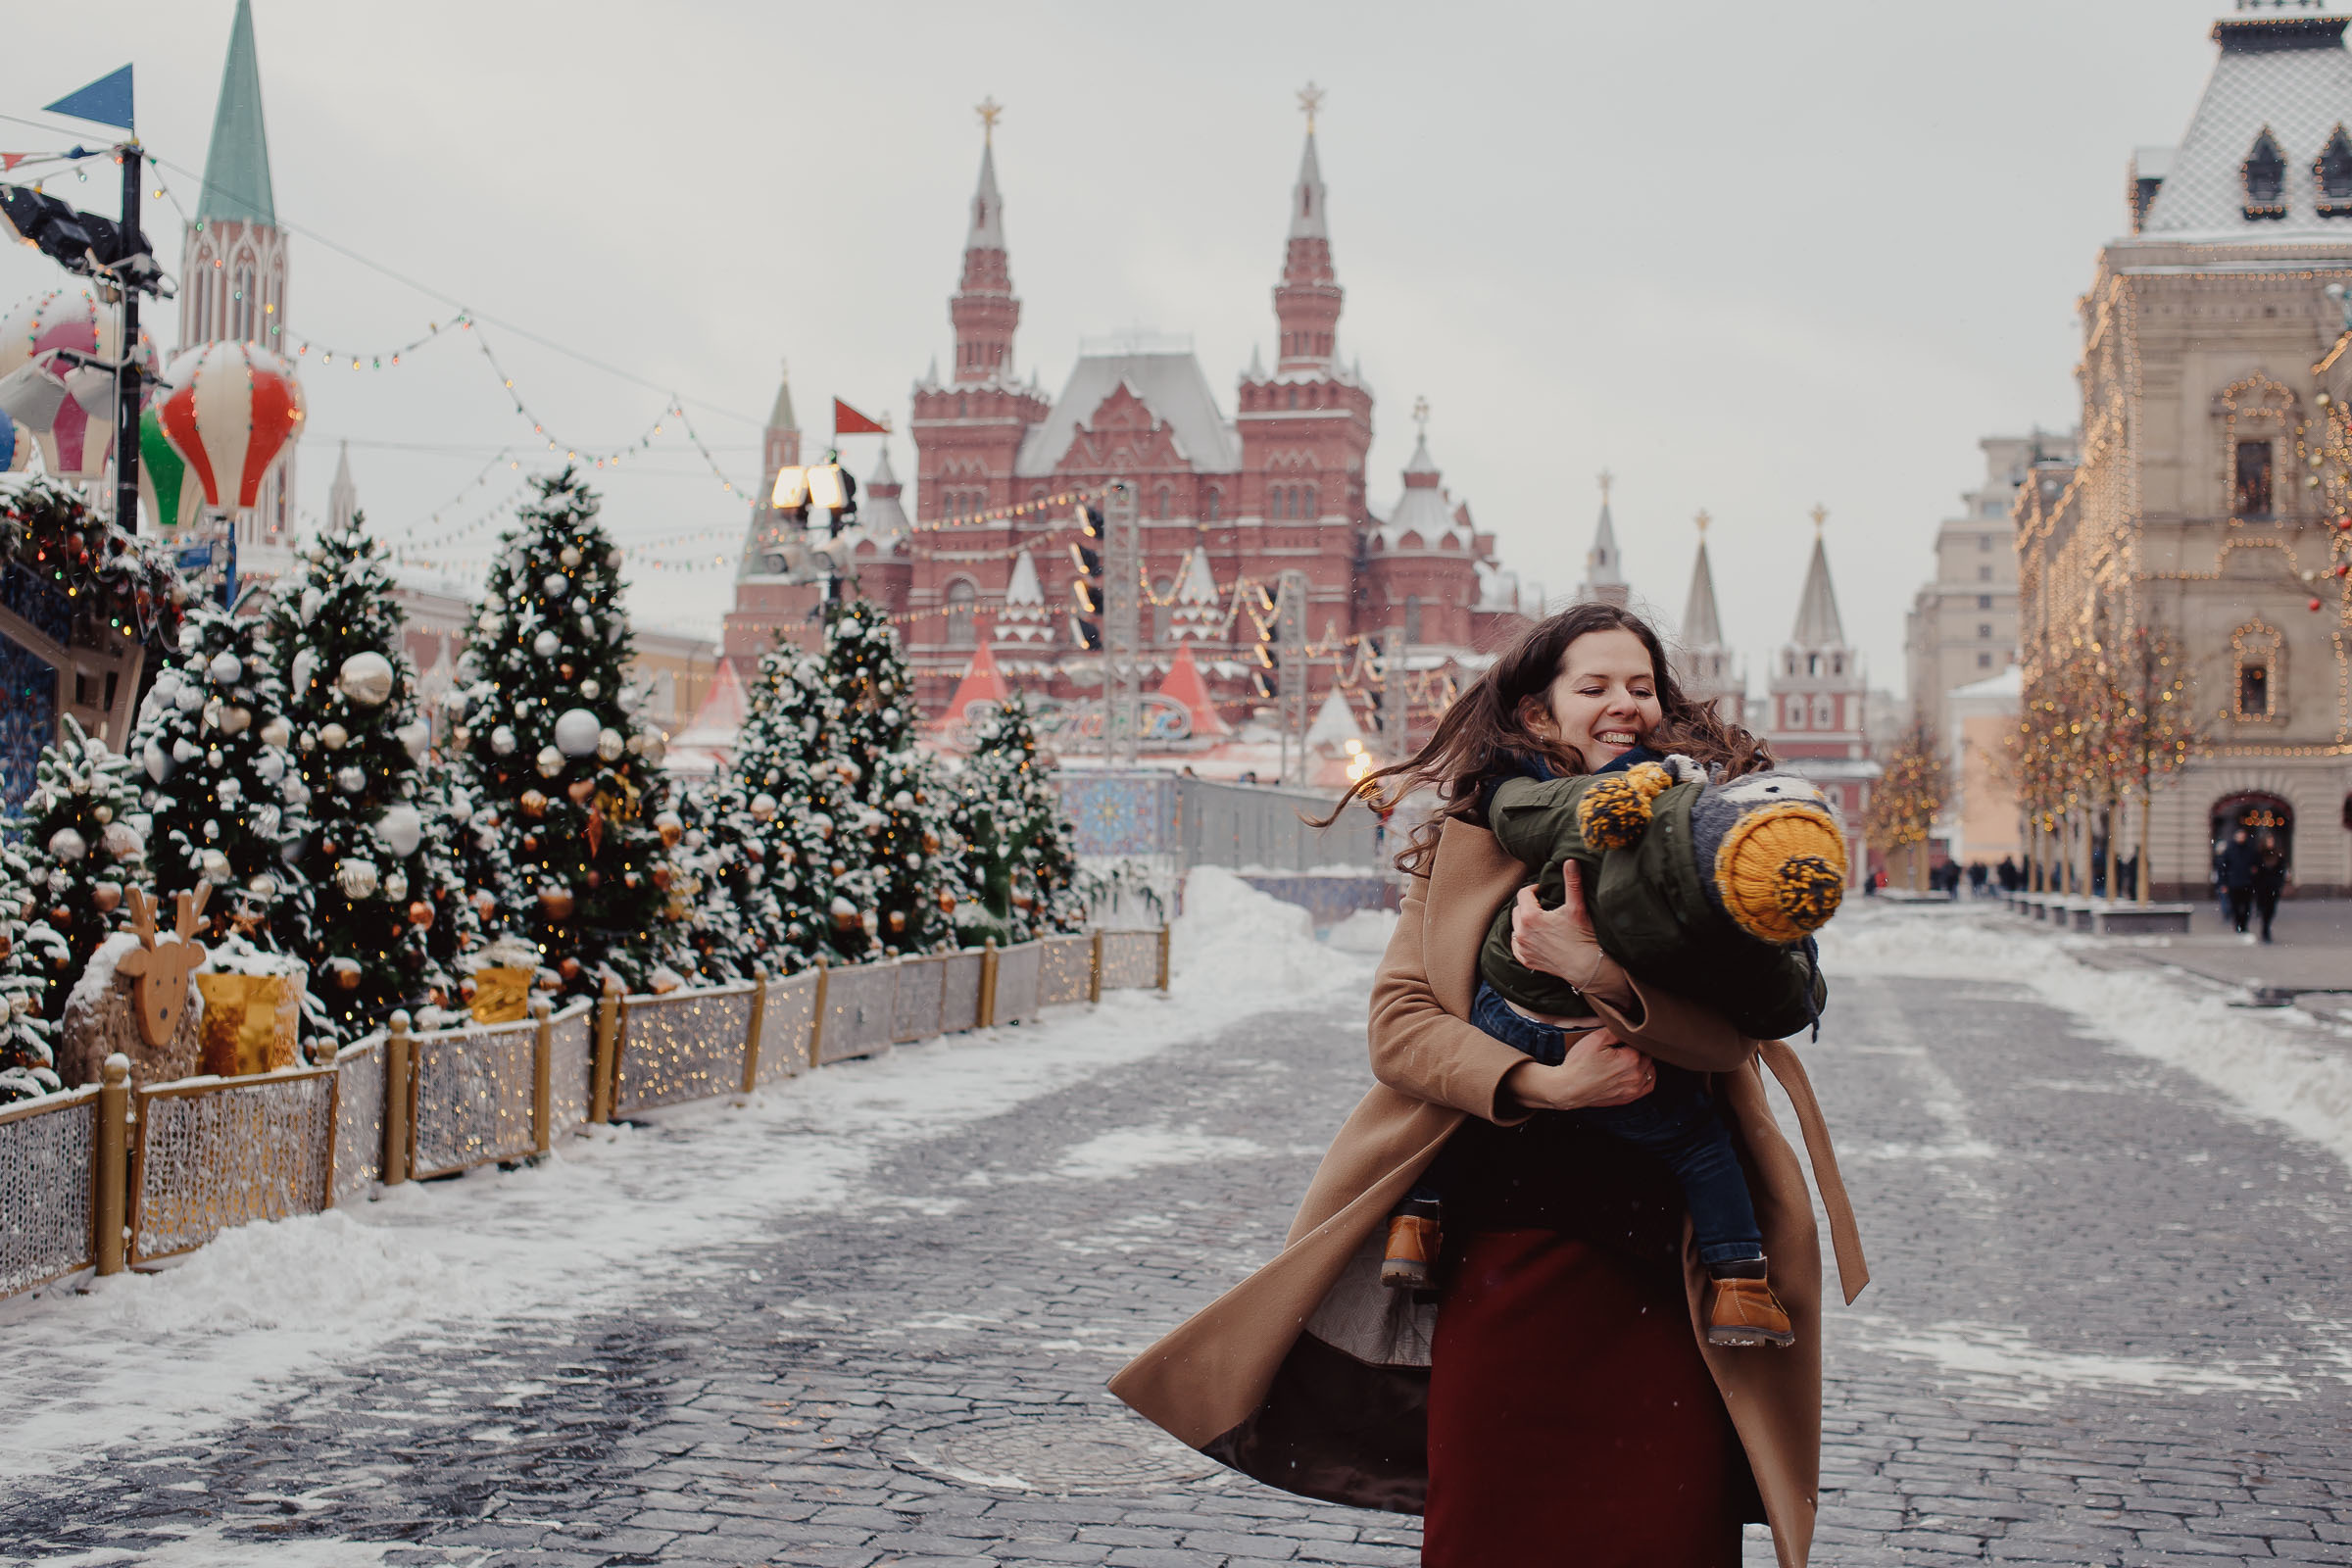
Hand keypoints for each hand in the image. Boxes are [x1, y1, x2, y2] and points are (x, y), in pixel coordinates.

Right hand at [1504, 1027, 1655, 1111]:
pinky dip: (1647, 1077)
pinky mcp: (1628, 1098)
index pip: (1640, 1042)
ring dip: (1643, 1062)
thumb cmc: (1579, 1065)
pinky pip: (1648, 1086)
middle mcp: (1636, 1075)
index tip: (1619, 1039)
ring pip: (1650, 1070)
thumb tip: (1627, 1026)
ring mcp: (1633, 1088)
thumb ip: (1615, 1030)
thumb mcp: (1595, 1038)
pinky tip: (1638, 1072)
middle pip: (1647, 1055)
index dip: (1630, 1038)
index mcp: (1631, 1059)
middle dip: (1637, 1049)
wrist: (1568, 1088)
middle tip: (1622, 1048)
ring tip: (1628, 1059)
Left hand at [1509, 870, 1599, 985]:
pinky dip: (1523, 939)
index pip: (1524, 893)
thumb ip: (1572, 882)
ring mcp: (1522, 948)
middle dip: (1528, 905)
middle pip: (1518, 910)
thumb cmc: (1582, 936)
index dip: (1534, 890)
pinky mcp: (1525, 960)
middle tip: (1543, 905)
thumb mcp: (1577, 907)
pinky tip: (1535, 936)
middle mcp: (1521, 933)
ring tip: (1540, 920)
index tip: (1544, 891)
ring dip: (1524, 922)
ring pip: (1516, 927)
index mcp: (1530, 917)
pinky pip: (1516, 944)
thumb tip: (1571, 860)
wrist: (1587, 966)